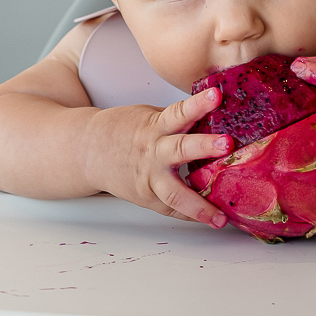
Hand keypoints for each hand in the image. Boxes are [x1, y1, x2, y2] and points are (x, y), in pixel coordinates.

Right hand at [85, 88, 232, 227]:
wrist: (88, 152)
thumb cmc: (124, 131)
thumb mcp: (150, 117)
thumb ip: (178, 121)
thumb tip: (217, 118)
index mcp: (154, 126)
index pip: (178, 112)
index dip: (197, 104)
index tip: (216, 95)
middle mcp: (153, 152)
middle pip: (180, 149)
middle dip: (204, 146)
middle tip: (227, 143)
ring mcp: (149, 178)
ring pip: (174, 193)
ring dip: (199, 204)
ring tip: (220, 217)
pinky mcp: (146, 198)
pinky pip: (172, 209)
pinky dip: (192, 215)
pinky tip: (212, 220)